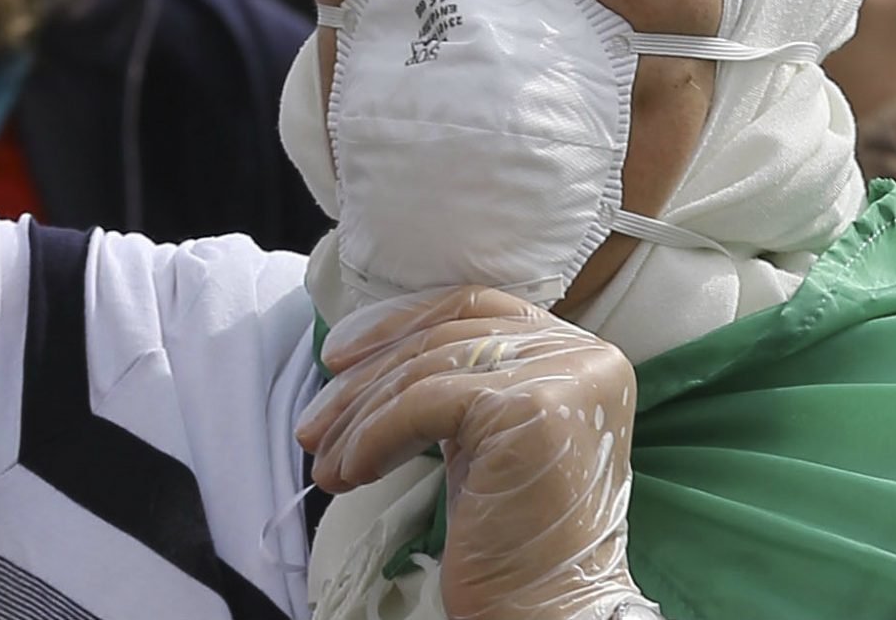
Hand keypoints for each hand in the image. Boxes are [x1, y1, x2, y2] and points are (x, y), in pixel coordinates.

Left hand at [299, 287, 643, 619]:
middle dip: (365, 381)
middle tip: (312, 426)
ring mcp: (562, 376)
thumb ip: (459, 384)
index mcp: (579, 351)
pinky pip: (423, 404)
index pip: (474, 306)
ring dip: (360, 418)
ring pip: (428, 370)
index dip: (401, 322)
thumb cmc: (514, 537)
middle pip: (445, 338)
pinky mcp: (529, 408)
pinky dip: (375, 436)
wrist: (551, 609)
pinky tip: (350, 471)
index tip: (341, 357)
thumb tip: (364, 358)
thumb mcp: (488, 437)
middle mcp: (582, 352)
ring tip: (325, 463)